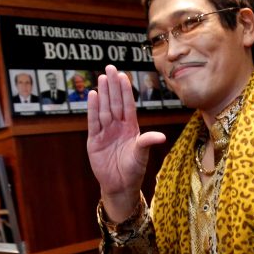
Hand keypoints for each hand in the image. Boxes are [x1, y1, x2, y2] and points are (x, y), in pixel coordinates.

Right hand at [87, 65, 165, 220]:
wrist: (119, 185)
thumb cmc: (133, 170)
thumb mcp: (141, 155)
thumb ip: (147, 143)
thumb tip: (161, 136)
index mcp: (131, 128)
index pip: (128, 105)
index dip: (125, 90)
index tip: (124, 75)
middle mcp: (118, 127)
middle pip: (115, 102)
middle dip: (113, 85)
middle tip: (110, 68)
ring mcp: (105, 132)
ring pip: (104, 109)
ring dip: (103, 93)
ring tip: (102, 77)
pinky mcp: (94, 140)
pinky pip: (93, 122)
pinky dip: (93, 109)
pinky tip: (93, 95)